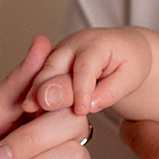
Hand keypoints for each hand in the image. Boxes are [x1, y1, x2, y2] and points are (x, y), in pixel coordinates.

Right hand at [24, 26, 153, 118]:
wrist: (123, 50)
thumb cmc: (129, 63)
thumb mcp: (130, 78)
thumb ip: (110, 92)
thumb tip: (87, 105)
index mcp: (96, 44)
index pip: (85, 67)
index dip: (81, 89)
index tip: (80, 111)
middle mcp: (73, 44)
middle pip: (54, 66)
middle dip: (45, 88)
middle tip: (35, 110)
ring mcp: (59, 52)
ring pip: (41, 72)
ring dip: (33, 93)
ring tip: (29, 115)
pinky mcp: (51, 63)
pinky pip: (38, 78)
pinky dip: (33, 94)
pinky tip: (30, 114)